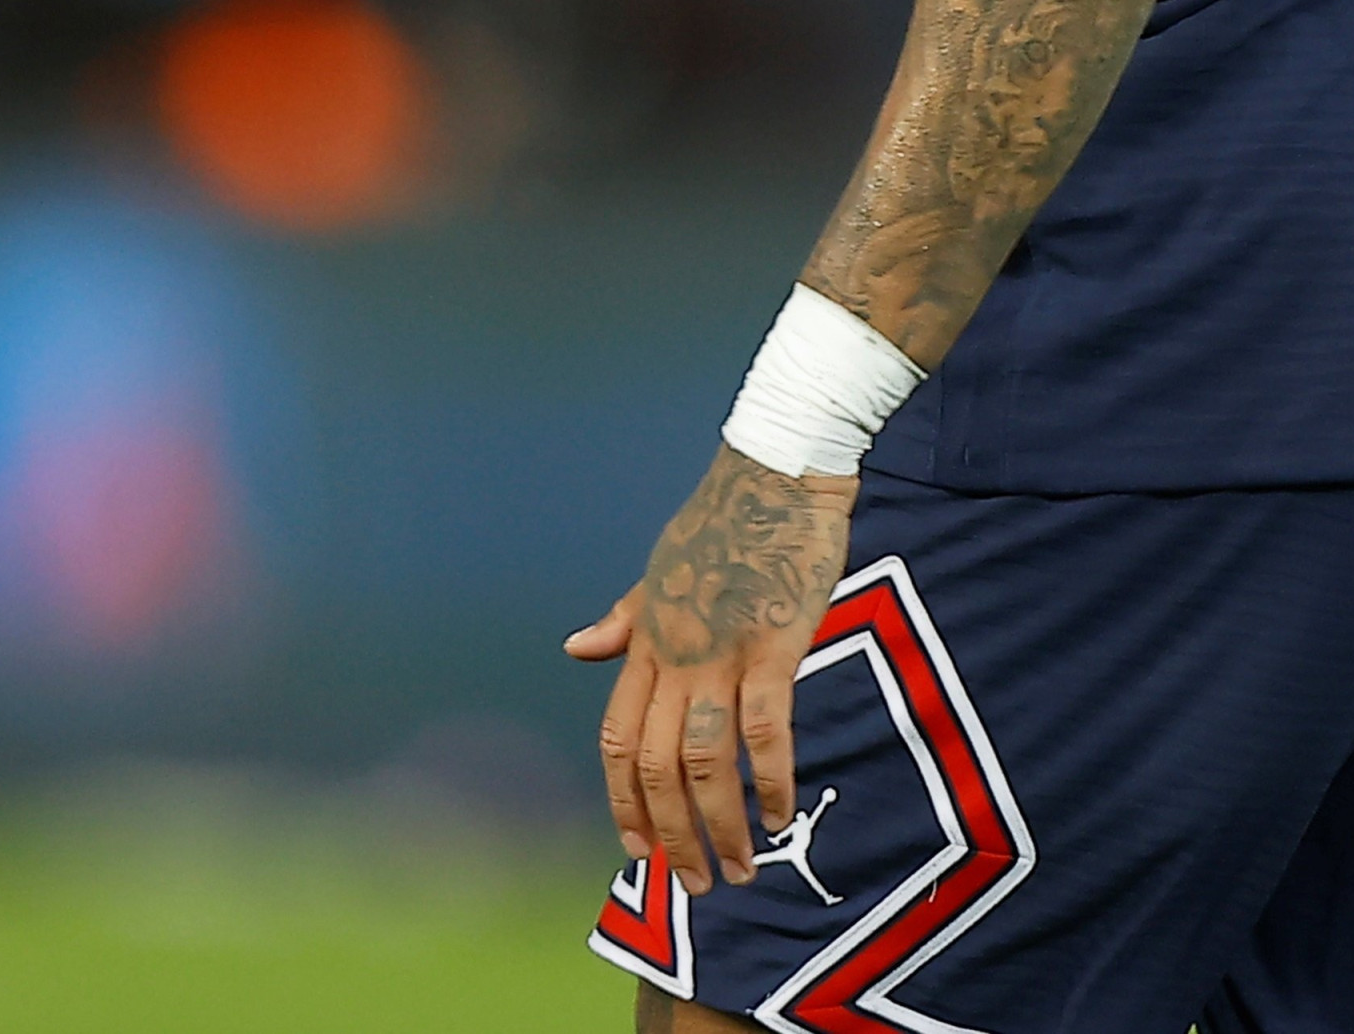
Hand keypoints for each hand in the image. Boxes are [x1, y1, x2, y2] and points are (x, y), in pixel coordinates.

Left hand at [565, 445, 854, 894]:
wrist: (775, 469)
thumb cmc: (724, 521)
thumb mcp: (658, 571)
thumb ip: (622, 620)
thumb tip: (573, 648)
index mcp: (645, 640)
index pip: (617, 737)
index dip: (621, 800)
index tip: (636, 852)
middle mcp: (672, 653)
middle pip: (654, 765)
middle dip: (670, 834)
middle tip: (694, 884)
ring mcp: (720, 651)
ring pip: (703, 761)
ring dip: (720, 826)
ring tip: (741, 870)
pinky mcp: (772, 646)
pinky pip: (764, 731)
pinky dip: (769, 782)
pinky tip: (780, 815)